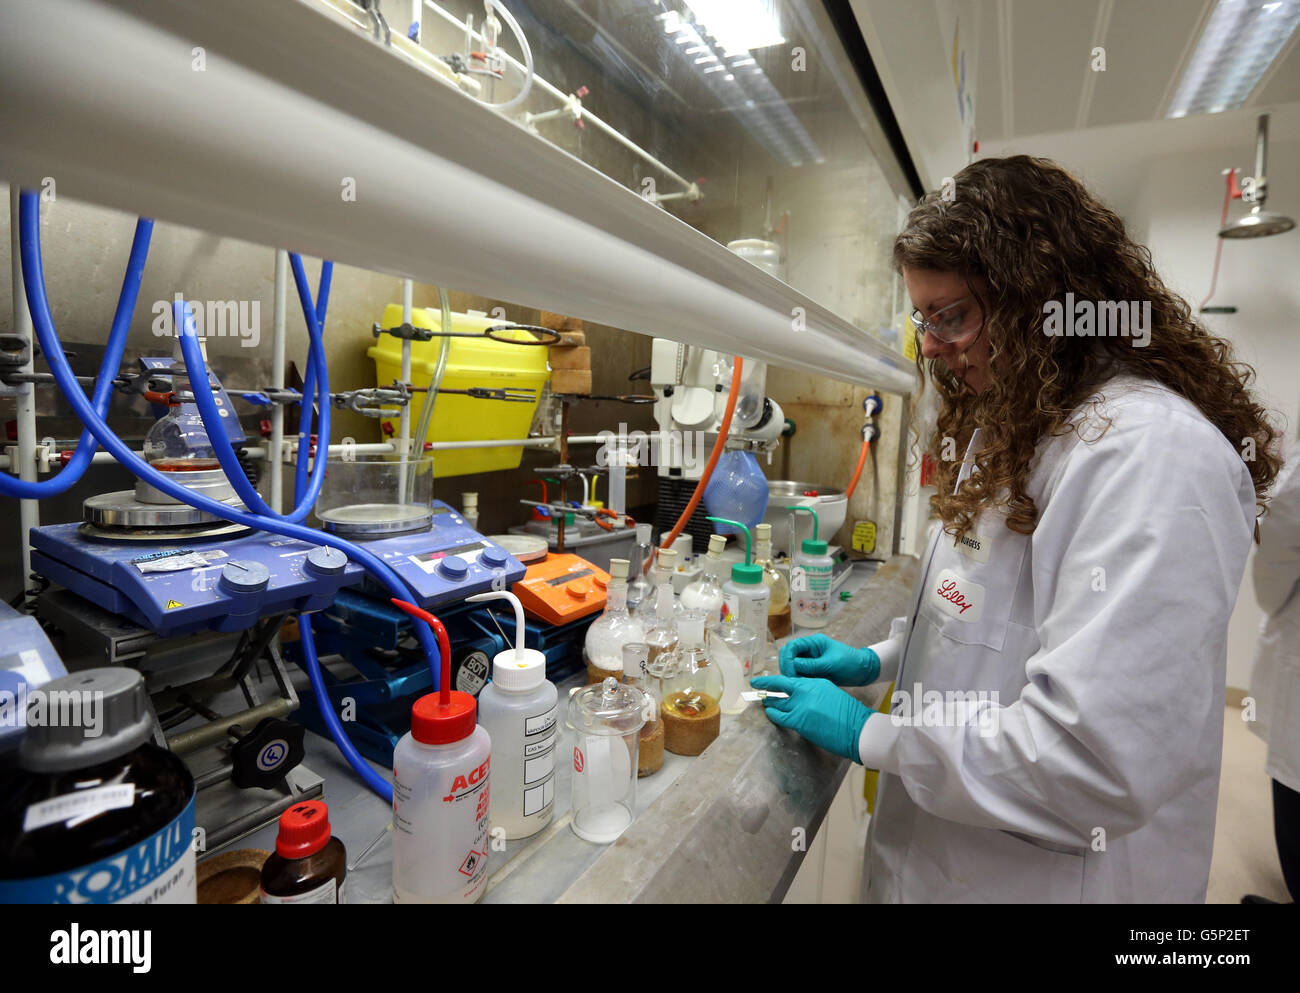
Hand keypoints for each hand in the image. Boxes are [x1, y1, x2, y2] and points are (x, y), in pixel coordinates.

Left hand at [750, 674, 873, 761]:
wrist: (856, 728)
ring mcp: (801, 705)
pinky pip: (779, 716)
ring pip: (777, 702)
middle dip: (765, 685)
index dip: (775, 680)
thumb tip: (798, 696)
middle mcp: (806, 690)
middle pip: (779, 685)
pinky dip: (772, 715)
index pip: (791, 678)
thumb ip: (813, 692)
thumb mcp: (830, 693)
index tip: (764, 680)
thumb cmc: (848, 714)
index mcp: (815, 682)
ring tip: (765, 703)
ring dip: (769, 703)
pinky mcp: (799, 720)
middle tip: (756, 685)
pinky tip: (771, 714)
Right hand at [778, 634, 879, 685]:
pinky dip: (798, 680)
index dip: (787, 659)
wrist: (863, 671)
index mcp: (813, 643)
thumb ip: (812, 665)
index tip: (790, 672)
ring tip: (797, 685)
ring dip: (791, 675)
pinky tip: (802, 686)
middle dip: (787, 668)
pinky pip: (799, 675)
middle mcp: (809, 651)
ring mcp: (810, 661)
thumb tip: (794, 665)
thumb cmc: (850, 663)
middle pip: (788, 656)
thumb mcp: (831, 663)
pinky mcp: (812, 671)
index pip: (792, 647)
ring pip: (792, 667)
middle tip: (791, 680)